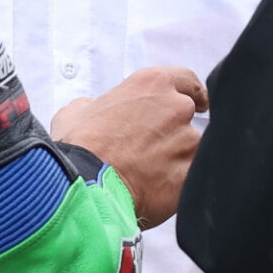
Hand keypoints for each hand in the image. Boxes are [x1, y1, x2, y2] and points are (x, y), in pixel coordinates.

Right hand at [52, 66, 204, 227]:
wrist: (86, 186)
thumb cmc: (78, 148)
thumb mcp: (74, 113)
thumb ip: (92, 105)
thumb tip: (89, 110)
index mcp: (152, 84)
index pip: (187, 81)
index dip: (193, 94)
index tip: (198, 104)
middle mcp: (176, 107)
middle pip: (188, 116)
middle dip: (176, 131)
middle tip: (155, 149)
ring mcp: (188, 141)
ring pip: (192, 149)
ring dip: (177, 159)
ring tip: (151, 176)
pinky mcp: (192, 173)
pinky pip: (194, 176)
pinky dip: (181, 182)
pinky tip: (161, 191)